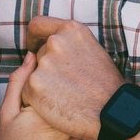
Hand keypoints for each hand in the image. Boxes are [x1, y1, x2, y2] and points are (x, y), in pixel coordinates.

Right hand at [0, 53, 87, 139]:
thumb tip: (31, 56)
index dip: (54, 69)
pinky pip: (87, 122)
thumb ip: (19, 81)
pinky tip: (67, 120)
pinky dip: (80, 116)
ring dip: (75, 99)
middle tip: (54, 85)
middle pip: (74, 89)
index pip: (60, 75)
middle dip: (66, 83)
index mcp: (50, 107)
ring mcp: (82, 133)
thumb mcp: (7, 112)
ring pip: (83, 105)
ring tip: (60, 103)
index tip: (47, 69)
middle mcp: (70, 119)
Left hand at [23, 18, 123, 139]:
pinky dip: (38, 101)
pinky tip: (57, 107)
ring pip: (32, 74)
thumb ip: (71, 44)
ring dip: (43, 86)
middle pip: (38, 54)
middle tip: (66, 86)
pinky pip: (27, 93)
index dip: (34, 38)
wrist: (113, 114)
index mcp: (71, 30)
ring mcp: (44, 64)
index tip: (33, 47)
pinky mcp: (34, 86)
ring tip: (65, 97)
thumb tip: (50, 42)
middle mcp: (55, 42)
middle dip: (46, 69)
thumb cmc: (108, 86)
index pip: (38, 25)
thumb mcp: (94, 51)